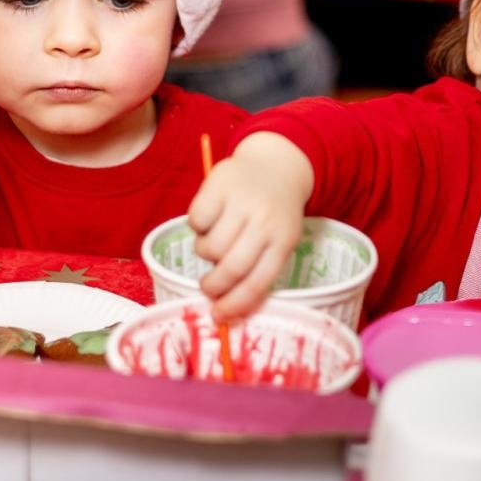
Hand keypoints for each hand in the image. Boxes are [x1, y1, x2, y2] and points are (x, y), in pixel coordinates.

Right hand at [190, 133, 314, 320]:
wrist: (275, 165)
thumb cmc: (273, 213)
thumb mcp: (279, 238)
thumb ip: (258, 267)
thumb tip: (224, 308)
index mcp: (284, 240)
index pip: (258, 282)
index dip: (235, 305)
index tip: (217, 316)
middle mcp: (265, 221)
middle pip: (231, 268)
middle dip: (213, 286)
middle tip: (208, 286)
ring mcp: (242, 202)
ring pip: (210, 247)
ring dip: (205, 253)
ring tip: (214, 242)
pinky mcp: (219, 185)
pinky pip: (196, 221)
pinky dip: (197, 226)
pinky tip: (209, 218)